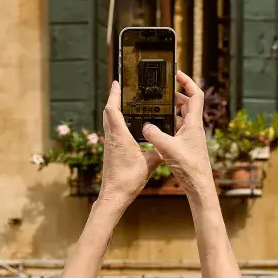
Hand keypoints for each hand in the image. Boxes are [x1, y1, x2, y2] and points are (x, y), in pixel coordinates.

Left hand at [98, 81, 161, 208]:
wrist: (114, 196)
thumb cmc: (128, 180)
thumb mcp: (149, 164)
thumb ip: (159, 151)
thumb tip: (169, 143)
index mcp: (119, 136)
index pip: (113, 109)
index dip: (114, 94)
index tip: (117, 82)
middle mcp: (111, 138)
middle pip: (108, 113)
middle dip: (114, 99)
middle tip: (121, 89)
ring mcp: (109, 145)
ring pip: (109, 122)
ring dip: (114, 111)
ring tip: (124, 104)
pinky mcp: (110, 152)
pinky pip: (112, 131)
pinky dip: (117, 123)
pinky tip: (126, 126)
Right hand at [142, 71, 215, 200]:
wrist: (199, 186)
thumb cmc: (189, 168)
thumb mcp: (168, 148)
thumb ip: (154, 134)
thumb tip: (145, 126)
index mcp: (194, 124)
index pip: (196, 95)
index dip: (188, 82)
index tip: (177, 74)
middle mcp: (194, 128)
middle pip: (187, 104)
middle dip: (176, 96)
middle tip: (162, 93)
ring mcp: (191, 138)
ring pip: (182, 118)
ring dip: (171, 112)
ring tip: (157, 109)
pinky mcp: (186, 147)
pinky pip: (177, 130)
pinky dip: (169, 126)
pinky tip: (157, 130)